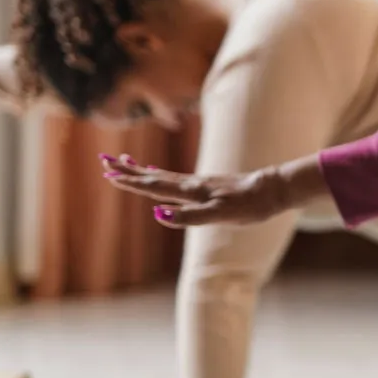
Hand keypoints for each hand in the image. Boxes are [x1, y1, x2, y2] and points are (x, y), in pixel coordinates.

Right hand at [99, 153, 288, 227]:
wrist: (274, 191)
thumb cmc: (249, 206)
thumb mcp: (220, 215)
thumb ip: (189, 216)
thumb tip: (158, 213)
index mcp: (191, 191)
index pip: (155, 186)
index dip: (132, 182)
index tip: (108, 174)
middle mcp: (193, 184)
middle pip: (154, 176)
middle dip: (129, 171)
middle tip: (104, 161)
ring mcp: (201, 183)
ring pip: (164, 175)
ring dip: (142, 171)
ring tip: (124, 163)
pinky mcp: (209, 186)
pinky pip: (177, 179)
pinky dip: (161, 175)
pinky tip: (159, 174)